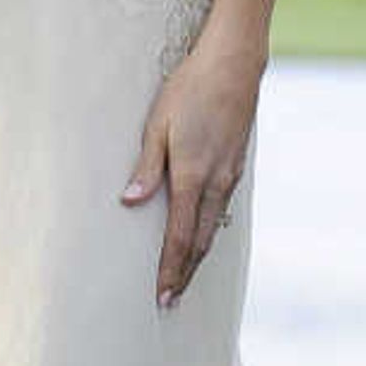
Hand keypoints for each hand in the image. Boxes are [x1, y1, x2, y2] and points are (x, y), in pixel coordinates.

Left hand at [120, 29, 262, 308]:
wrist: (235, 65)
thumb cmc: (189, 89)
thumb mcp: (157, 124)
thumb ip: (146, 167)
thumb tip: (130, 203)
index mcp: (192, 175)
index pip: (179, 235)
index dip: (170, 268)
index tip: (161, 294)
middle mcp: (216, 182)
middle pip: (199, 241)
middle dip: (184, 273)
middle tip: (170, 300)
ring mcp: (230, 176)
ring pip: (213, 227)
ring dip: (197, 256)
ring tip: (182, 278)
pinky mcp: (236, 167)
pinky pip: (220, 210)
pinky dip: (208, 232)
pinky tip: (199, 237)